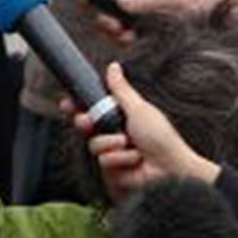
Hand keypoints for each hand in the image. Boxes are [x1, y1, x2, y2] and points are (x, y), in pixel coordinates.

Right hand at [74, 62, 218, 204]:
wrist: (170, 168)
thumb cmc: (161, 137)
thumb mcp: (138, 108)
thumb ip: (120, 90)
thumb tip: (113, 67)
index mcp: (120, 116)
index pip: (92, 108)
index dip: (77, 106)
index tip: (67, 102)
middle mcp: (114, 134)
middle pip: (85, 126)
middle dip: (84, 122)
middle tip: (86, 120)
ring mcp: (112, 153)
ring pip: (94, 144)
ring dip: (111, 143)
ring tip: (129, 144)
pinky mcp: (111, 171)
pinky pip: (103, 160)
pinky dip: (119, 158)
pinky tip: (134, 160)